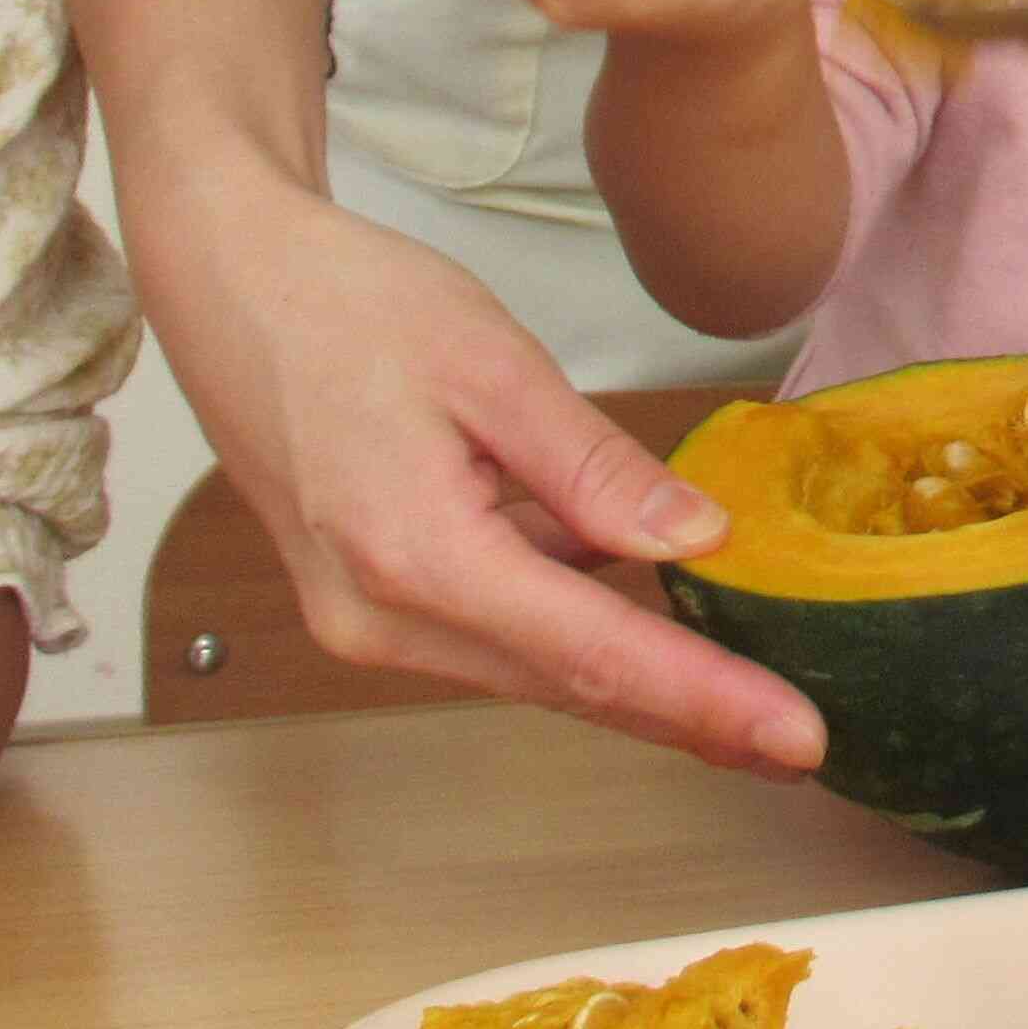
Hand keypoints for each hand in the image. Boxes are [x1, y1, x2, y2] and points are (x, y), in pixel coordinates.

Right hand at [131, 149, 822, 771]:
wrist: (229, 283)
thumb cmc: (345, 304)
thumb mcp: (492, 364)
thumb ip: (595, 467)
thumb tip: (696, 539)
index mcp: (415, 556)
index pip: (594, 652)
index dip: (704, 700)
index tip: (796, 737)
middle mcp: (382, 617)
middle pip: (567, 682)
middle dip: (688, 715)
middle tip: (799, 745)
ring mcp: (366, 619)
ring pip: (532, 666)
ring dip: (635, 678)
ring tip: (745, 694)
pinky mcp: (368, 598)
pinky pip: (494, 628)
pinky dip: (573, 625)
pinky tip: (644, 605)